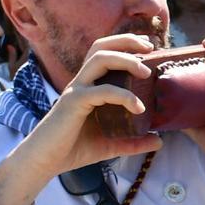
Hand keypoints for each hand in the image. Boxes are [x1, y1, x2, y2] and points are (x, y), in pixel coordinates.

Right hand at [0, 33, 162, 204]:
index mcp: (89, 86)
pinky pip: (102, 91)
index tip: (150, 49)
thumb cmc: (74, 149)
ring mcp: (76, 90)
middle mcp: (82, 83)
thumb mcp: (111, 145)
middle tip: (151, 47)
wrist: (45, 163)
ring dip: (126, 60)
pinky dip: (123, 95)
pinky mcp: (74, 103)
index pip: (105, 53)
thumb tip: (159, 142)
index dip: (126, 46)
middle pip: (101, 47)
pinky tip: (138, 108)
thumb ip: (134, 142)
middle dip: (127, 41)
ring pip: (99, 59)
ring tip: (146, 71)